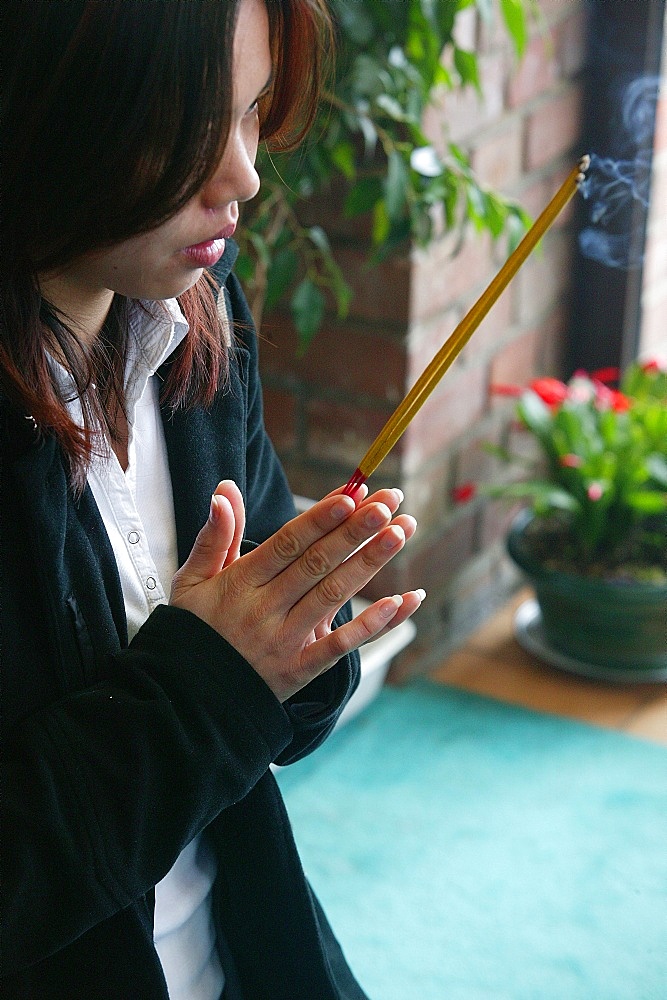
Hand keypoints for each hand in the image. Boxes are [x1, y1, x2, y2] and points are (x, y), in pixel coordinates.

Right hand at [170, 482, 423, 701]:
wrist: (188, 700)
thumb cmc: (194, 632)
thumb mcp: (192, 581)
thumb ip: (214, 536)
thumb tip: (224, 490)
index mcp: (240, 583)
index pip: (287, 544)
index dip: (319, 519)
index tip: (350, 495)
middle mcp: (265, 609)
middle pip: (317, 563)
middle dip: (356, 530)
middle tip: (390, 503)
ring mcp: (285, 641)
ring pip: (333, 595)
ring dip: (370, 563)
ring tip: (400, 533)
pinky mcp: (299, 670)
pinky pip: (339, 646)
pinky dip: (371, 625)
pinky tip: (399, 601)